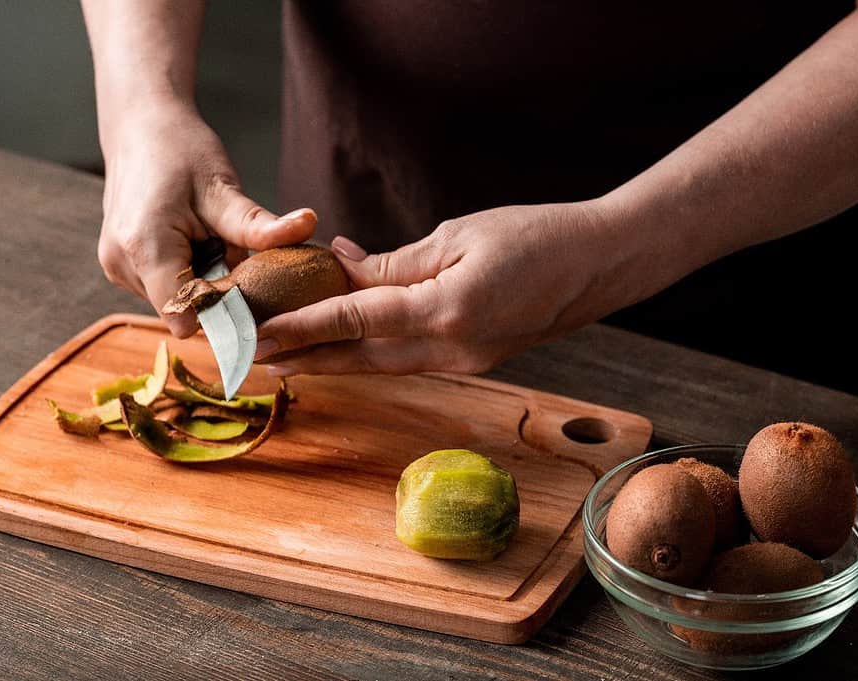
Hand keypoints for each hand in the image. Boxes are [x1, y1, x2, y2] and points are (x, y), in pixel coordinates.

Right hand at [96, 99, 315, 335]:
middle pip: (184, 310)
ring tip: (207, 239)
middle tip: (231, 250)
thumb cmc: (180, 151)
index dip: (223, 313)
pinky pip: (164, 288)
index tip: (252, 293)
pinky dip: (186, 273)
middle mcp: (122, 265)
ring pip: (175, 302)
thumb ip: (259, 225)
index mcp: (145, 247)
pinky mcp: (118, 266)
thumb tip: (308, 225)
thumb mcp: (224, 189)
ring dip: (202, 282)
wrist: (141, 127)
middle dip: (217, 292)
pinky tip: (193, 241)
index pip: (187, 316)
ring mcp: (115, 267)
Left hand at [254, 201, 663, 374]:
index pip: (356, 320)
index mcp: (446, 310)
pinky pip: (411, 359)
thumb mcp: (458, 236)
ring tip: (291, 361)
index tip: (260, 334)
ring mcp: (466, 361)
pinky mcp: (476, 359)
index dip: (303, 325)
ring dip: (335, 362)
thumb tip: (343, 266)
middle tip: (257, 362)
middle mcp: (453, 348)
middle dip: (307, 359)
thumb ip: (395, 262)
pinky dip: (373, 354)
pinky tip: (347, 348)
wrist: (601, 264)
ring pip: (384, 365)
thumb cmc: (536, 236)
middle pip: (362, 358)